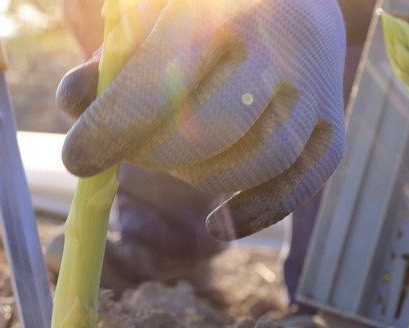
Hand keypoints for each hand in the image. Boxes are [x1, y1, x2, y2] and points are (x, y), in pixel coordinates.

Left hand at [56, 0, 345, 240]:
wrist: (299, 2)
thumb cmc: (214, 11)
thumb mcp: (161, 14)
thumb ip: (116, 57)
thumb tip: (73, 103)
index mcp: (230, 8)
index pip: (164, 80)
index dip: (114, 127)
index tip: (78, 158)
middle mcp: (285, 49)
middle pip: (213, 128)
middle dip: (153, 155)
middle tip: (127, 153)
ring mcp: (319, 93)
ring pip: (258, 162)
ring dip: (199, 180)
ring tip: (170, 165)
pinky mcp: (335, 131)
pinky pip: (300, 186)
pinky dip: (257, 213)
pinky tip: (217, 225)